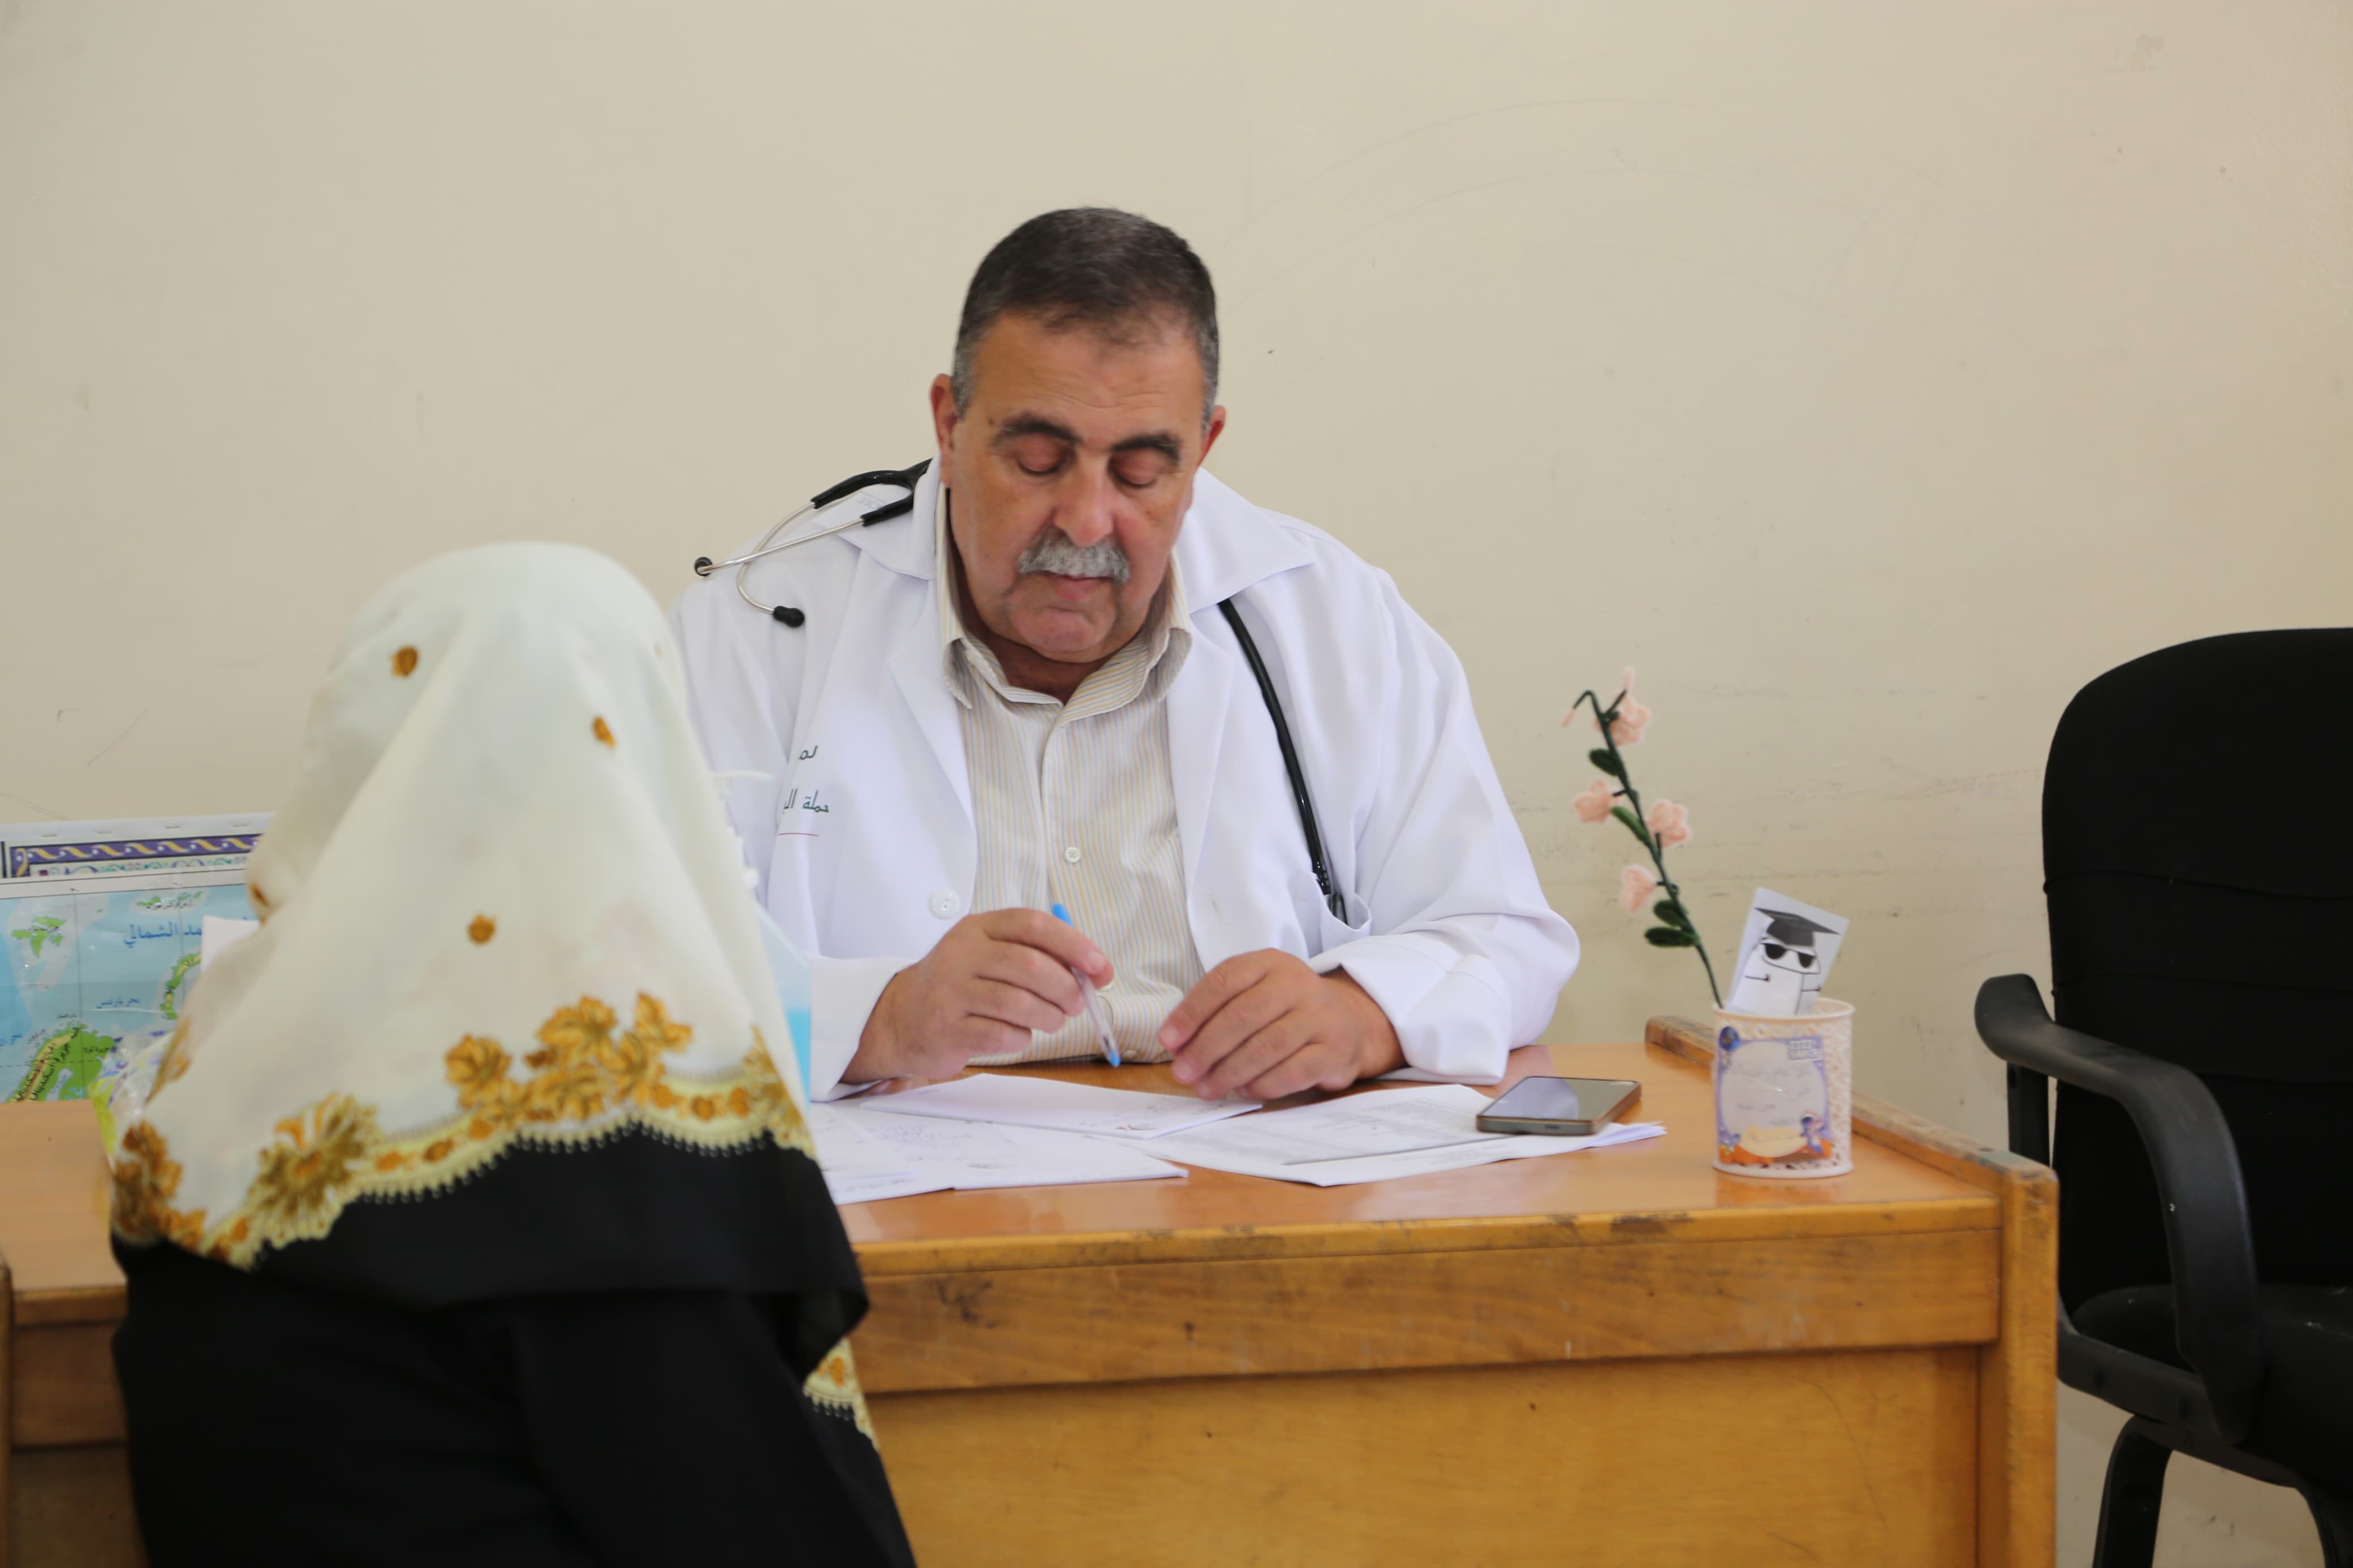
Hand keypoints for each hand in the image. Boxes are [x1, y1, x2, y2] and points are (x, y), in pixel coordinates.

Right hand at [849, 910, 1112, 1082]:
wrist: (900, 1019)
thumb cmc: (959, 986)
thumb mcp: (989, 956)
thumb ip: (1036, 956)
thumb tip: (1095, 972)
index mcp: (978, 928)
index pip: (1033, 924)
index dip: (1074, 944)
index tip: (1100, 967)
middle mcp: (961, 954)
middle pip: (1030, 965)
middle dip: (1066, 988)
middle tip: (1077, 1004)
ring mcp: (950, 991)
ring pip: (1019, 1003)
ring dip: (1049, 1017)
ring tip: (1053, 1021)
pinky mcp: (946, 1028)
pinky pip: (1001, 1035)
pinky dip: (1021, 1038)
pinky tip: (1017, 1035)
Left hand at [1158, 951, 1404, 1100]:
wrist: (1348, 1023)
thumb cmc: (1285, 1011)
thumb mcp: (1253, 995)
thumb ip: (1215, 1014)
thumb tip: (1177, 1046)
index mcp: (1269, 963)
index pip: (1224, 982)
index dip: (1191, 1012)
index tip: (1168, 1041)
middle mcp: (1297, 983)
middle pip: (1242, 1016)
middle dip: (1206, 1048)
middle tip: (1183, 1073)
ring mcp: (1320, 1016)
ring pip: (1266, 1046)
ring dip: (1229, 1072)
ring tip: (1206, 1088)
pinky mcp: (1334, 1050)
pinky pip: (1292, 1071)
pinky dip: (1262, 1084)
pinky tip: (1243, 1090)